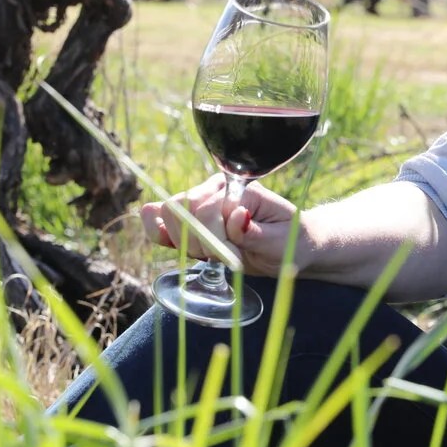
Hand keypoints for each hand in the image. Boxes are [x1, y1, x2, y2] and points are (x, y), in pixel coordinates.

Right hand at [139, 174, 301, 277]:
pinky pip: (156, 218)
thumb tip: (235, 215)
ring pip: (167, 214)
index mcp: (241, 188)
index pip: (207, 210)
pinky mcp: (189, 217)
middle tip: (221, 257)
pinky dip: (159, 234)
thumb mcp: (280, 243)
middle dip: (197, 241)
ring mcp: (200, 200)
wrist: (290, 246)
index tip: (235, 259)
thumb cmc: (288, 242)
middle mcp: (217, 188)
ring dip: (184, 242)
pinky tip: (180, 247)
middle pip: (181, 209)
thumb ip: (255, 233)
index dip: (214, 240)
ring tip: (210, 254)